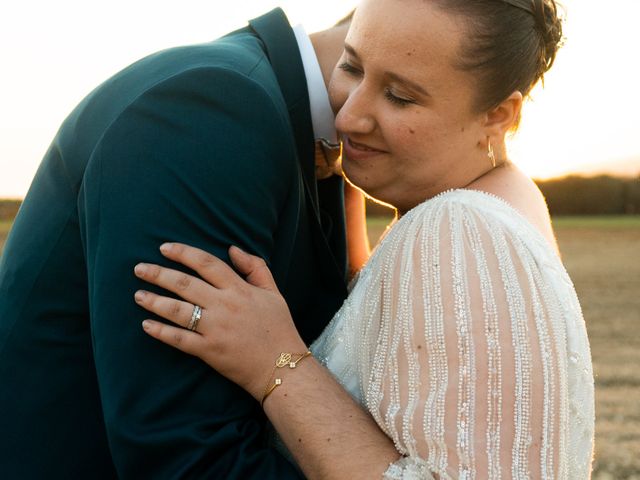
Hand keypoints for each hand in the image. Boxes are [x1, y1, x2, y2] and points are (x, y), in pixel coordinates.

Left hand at [134, 243, 306, 400]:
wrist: (282, 366)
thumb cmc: (279, 328)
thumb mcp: (273, 292)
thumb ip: (255, 267)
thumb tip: (232, 248)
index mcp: (240, 289)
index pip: (206, 263)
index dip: (183, 252)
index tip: (164, 247)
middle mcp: (225, 306)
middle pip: (185, 283)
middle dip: (159, 274)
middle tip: (139, 268)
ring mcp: (215, 329)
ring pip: (178, 310)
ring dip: (154, 301)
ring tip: (138, 295)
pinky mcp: (209, 351)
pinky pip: (179, 339)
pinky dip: (161, 332)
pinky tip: (146, 325)